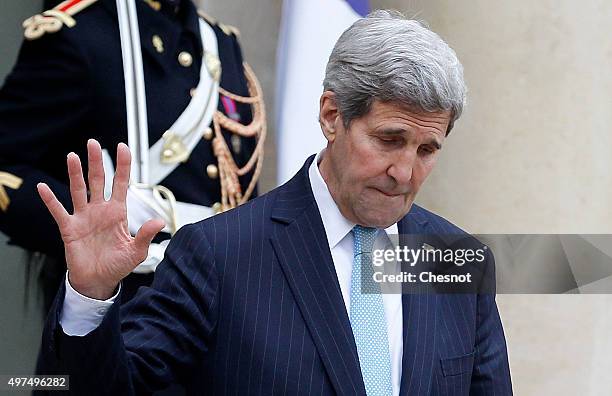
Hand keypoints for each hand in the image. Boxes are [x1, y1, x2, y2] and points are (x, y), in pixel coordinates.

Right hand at [37, 139, 164, 299]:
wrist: (99, 282)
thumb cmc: (117, 265)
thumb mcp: (137, 251)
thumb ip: (146, 235)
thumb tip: (160, 221)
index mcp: (118, 212)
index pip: (121, 183)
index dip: (123, 166)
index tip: (123, 147)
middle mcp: (100, 210)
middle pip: (98, 180)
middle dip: (96, 162)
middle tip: (93, 142)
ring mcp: (84, 217)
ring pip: (78, 190)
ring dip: (75, 174)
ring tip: (72, 156)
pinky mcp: (69, 228)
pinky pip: (58, 211)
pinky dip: (51, 200)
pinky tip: (43, 187)